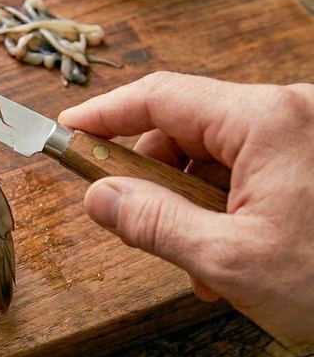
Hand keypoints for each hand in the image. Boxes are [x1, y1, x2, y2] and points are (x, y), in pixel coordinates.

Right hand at [59, 72, 313, 346]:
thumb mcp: (232, 261)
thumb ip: (154, 223)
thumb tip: (100, 197)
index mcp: (268, 120)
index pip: (161, 96)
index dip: (106, 114)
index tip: (68, 132)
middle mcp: (291, 112)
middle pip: (188, 124)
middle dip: (154, 173)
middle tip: (131, 217)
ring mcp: (308, 134)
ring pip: (219, 151)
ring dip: (192, 200)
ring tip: (197, 260)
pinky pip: (253, 167)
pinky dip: (228, 205)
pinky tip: (230, 255)